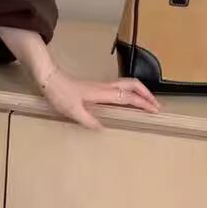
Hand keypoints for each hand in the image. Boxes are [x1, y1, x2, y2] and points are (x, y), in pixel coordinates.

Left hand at [38, 67, 160, 129]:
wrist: (49, 78)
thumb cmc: (60, 94)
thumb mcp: (72, 110)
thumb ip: (88, 120)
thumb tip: (103, 129)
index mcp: (103, 93)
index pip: (129, 97)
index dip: (143, 103)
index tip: (155, 110)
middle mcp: (105, 87)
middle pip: (133, 85)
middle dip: (147, 94)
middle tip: (156, 106)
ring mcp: (102, 85)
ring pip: (127, 84)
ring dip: (140, 91)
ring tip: (147, 102)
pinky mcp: (97, 86)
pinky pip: (119, 87)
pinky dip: (130, 92)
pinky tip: (128, 100)